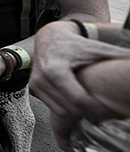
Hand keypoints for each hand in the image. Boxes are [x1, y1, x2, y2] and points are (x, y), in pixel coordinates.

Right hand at [31, 21, 127, 151]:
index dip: (98, 109)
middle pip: (71, 108)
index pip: (79, 100)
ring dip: (78, 113)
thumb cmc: (75, 45)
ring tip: (95, 108)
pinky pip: (55, 107)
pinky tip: (81, 104)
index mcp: (56, 69)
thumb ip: (117, 56)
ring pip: (62, 111)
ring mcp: (36, 84)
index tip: (113, 112)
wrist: (49, 37)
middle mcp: (42, 78)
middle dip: (90, 113)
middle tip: (108, 113)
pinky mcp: (34, 88)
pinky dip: (69, 109)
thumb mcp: (97, 49)